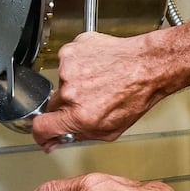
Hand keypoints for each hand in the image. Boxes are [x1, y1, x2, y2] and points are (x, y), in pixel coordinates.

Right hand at [31, 31, 171, 151]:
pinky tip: (97, 67)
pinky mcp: (71, 51)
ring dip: (75, 83)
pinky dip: (79, 65)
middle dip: (66, 106)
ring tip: (98, 81)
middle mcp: (71, 92)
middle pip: (52, 105)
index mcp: (79, 115)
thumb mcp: (110, 130)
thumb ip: (80, 135)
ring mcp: (69, 68)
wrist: (148, 65)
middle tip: (88, 100)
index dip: (41, 133)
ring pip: (61, 82)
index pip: (40, 127)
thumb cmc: (136, 94)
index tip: (44, 133)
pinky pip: (67, 62)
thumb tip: (58, 139)